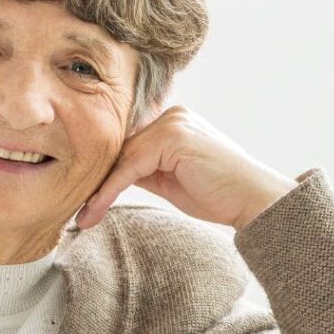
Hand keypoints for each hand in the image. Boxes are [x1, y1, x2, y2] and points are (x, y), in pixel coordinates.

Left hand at [75, 105, 298, 231]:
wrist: (257, 202)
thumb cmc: (218, 195)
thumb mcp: (169, 179)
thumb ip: (142, 169)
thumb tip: (107, 175)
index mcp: (172, 121)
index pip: (126, 146)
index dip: (103, 174)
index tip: (83, 200)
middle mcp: (172, 115)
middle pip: (120, 150)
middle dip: (97, 183)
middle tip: (77, 211)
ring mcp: (172, 124)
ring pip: (121, 160)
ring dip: (99, 192)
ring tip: (82, 218)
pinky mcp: (172, 139)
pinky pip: (129, 168)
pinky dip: (110, 191)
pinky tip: (94, 211)